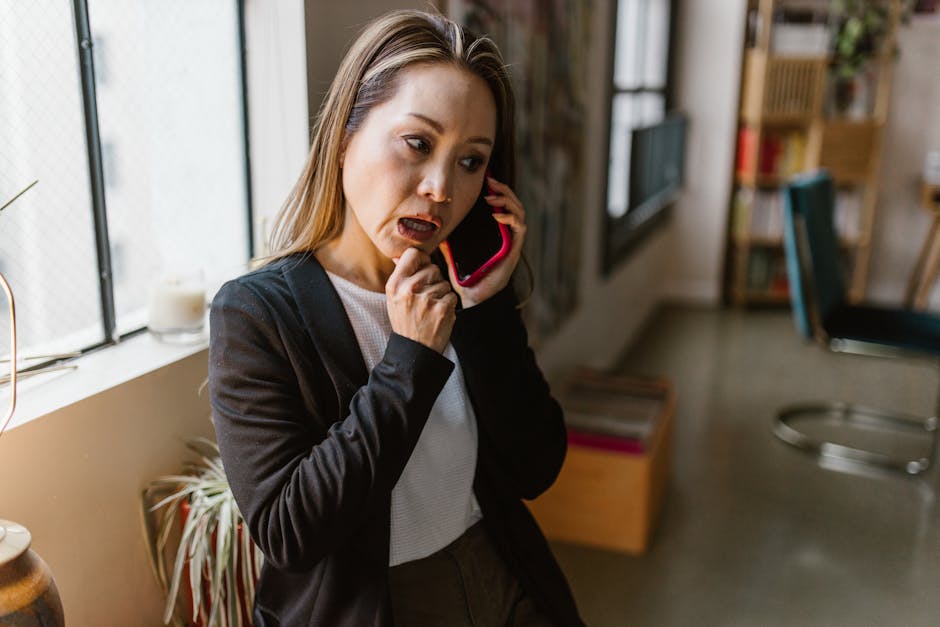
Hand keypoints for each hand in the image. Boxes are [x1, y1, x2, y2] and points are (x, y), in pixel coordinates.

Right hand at [386, 247, 457, 352]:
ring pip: (444, 283)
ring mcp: (427, 299)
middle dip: (433, 280)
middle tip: (425, 297)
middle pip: (432, 268)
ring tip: (430, 308)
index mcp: (395, 285)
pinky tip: (438, 315)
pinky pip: (452, 295)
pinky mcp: (442, 308)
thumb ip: (400, 276)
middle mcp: (409, 289)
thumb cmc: (405, 322)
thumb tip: (401, 255)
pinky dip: (448, 305)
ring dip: (441, 294)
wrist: (414, 350)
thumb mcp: (393, 298)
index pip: (412, 254)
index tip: (423, 268)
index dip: (422, 259)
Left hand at [441, 176, 526, 307]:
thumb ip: (447, 240)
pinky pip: (519, 227)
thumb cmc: (465, 276)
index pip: (501, 204)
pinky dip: (510, 218)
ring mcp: (511, 241)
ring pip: (518, 211)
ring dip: (507, 200)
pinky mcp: (514, 249)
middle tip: (490, 182)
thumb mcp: (453, 252)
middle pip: (512, 203)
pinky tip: (497, 215)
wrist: (473, 296)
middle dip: (503, 190)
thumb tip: (431, 229)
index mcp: (494, 231)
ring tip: (492, 197)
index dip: (497, 190)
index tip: (486, 179)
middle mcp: (505, 234)